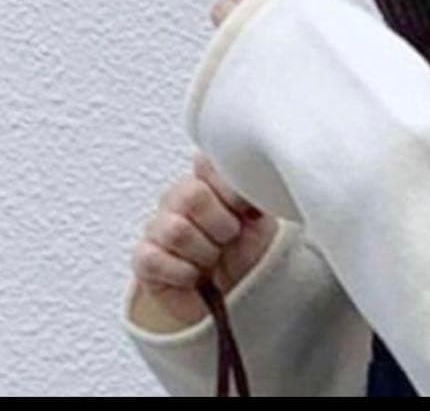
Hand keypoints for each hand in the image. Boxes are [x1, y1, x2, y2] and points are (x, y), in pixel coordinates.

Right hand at [130, 153, 278, 325]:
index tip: (245, 210)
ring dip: (205, 253)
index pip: (207, 162)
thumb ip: (254, 191)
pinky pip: (156, 261)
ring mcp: (158, 226)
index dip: (229, 189)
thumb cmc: (245, 250)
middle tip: (229, 239)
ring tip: (213, 259)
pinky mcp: (144, 259)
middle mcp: (178, 196)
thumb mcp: (261, 216)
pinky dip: (184, 274)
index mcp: (207, 179)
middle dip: (221, 225)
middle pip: (192, 196)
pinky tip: (194, 275)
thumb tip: (255, 179)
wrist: (234, 290)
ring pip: (177, 231)